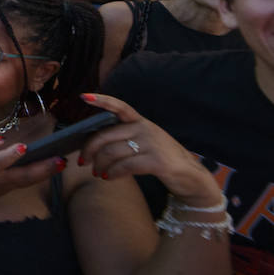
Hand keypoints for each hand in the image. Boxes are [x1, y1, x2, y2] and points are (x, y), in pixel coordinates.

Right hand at [0, 132, 61, 201]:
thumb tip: (2, 141)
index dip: (9, 156)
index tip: (23, 147)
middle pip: (19, 177)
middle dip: (41, 170)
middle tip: (60, 160)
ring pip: (23, 183)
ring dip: (43, 174)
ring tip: (60, 163)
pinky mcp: (1, 192)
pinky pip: (20, 183)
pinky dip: (34, 176)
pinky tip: (47, 168)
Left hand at [75, 93, 224, 205]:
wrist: (191, 176)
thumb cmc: (160, 159)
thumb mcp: (145, 142)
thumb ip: (124, 137)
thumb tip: (92, 143)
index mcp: (140, 122)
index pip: (119, 106)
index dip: (101, 100)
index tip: (83, 97)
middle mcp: (145, 129)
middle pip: (105, 136)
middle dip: (89, 149)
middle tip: (82, 162)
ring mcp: (152, 144)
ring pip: (111, 152)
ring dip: (99, 165)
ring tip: (97, 173)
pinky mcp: (157, 161)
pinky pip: (124, 166)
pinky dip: (112, 173)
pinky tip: (108, 177)